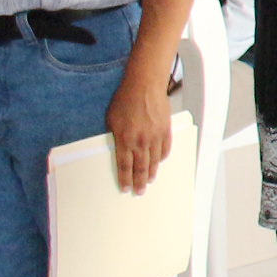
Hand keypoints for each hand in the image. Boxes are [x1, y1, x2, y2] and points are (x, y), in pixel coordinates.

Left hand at [108, 63, 172, 194]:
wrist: (144, 85)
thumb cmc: (125, 99)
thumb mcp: (112, 119)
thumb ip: (116, 137)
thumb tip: (118, 148)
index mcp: (125, 140)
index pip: (125, 166)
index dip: (125, 179)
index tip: (126, 188)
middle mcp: (141, 141)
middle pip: (141, 167)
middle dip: (140, 181)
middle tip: (140, 191)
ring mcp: (155, 136)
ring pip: (154, 160)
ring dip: (152, 172)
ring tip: (150, 180)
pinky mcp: (165, 130)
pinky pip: (165, 148)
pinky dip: (162, 157)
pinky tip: (159, 162)